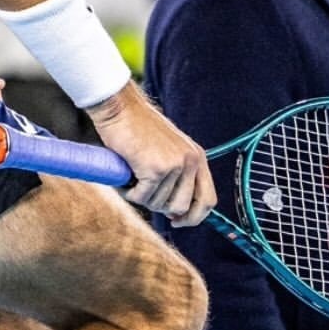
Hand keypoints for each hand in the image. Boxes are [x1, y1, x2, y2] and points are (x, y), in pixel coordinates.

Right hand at [85, 80, 214, 225]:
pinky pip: (142, 197)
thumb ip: (177, 175)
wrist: (120, 108)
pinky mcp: (156, 169)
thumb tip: (174, 211)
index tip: (177, 221)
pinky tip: (125, 178)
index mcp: (198, 157)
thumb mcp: (167, 150)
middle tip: (145, 195)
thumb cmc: (138, 129)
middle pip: (183, 207)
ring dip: (142, 197)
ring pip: (160, 204)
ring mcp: (175, 165)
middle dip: (162, 208)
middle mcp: (191, 161)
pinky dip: (130, 193)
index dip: (194, 217)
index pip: (208, 200)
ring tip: (132, 179)